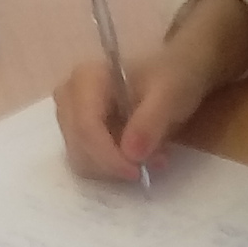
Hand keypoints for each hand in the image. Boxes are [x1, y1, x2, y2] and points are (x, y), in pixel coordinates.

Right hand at [51, 41, 220, 184]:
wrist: (177, 75)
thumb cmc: (173, 77)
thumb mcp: (171, 94)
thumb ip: (150, 121)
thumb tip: (131, 154)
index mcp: (86, 78)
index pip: (84, 126)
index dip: (107, 155)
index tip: (138, 171)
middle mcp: (70, 97)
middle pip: (78, 146)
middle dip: (113, 164)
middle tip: (152, 163)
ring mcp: (72, 118)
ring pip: (80, 160)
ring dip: (115, 169)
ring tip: (152, 158)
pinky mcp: (81, 135)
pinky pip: (87, 163)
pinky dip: (113, 169)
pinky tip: (139, 158)